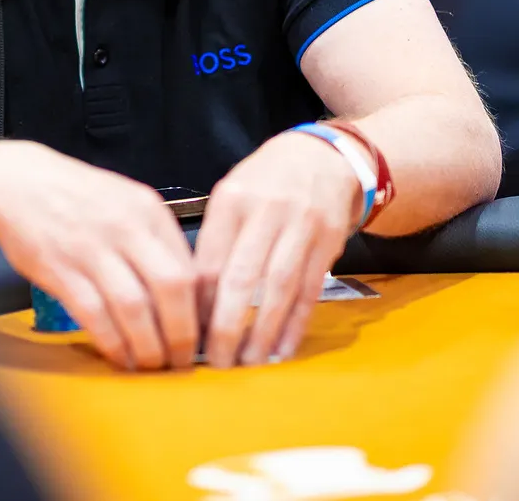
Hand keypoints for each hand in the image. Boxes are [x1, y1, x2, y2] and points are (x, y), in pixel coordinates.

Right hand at [0, 141, 196, 370]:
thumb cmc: (74, 197)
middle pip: (171, 287)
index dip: (200, 311)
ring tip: (152, 365)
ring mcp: (91, 248)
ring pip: (135, 307)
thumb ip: (155, 240)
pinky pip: (94, 314)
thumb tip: (186, 292)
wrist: (16, 183)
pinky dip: (111, 342)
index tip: (201, 335)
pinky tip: (119, 356)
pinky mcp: (60, 269)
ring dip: (148, 346)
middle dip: (182, 334)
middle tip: (182, 360)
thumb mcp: (125, 202)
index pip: (190, 267)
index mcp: (148, 210)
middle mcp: (124, 227)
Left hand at [194, 132, 361, 367]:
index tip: (189, 333)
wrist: (323, 157)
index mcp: (232, 200)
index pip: (209, 260)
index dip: (199, 303)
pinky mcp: (328, 242)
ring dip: (263, 331)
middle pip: (242, 277)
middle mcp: (267, 212)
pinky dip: (296, 323)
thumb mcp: (232, 194)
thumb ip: (215, 240)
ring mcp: (301, 226)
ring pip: (279, 288)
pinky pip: (310, 290)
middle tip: (216, 360)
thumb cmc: (266, 182)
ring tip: (249, 361)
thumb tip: (195, 299)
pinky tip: (282, 348)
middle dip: (227, 325)